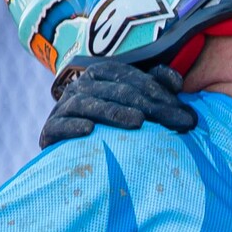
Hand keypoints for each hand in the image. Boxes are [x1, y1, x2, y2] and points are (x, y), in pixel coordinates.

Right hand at [40, 58, 199, 147]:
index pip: (129, 77)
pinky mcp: (49, 131)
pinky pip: (58, 125)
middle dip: (148, 106)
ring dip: (112, 112)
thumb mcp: (136, 105)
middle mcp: (80, 86)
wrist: (75, 156)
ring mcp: (63, 108)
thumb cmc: (112, 128)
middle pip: (115, 90)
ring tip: (138, 123)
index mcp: (100, 75)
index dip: (157, 91)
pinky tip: (90, 130)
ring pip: (87, 103)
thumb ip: (156, 87)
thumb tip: (177, 83)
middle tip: (175, 123)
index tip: (182, 111)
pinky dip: (72, 126)